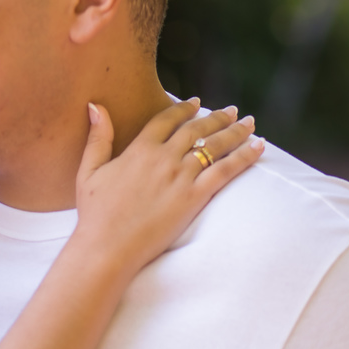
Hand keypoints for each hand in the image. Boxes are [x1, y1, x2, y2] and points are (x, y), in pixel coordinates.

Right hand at [73, 99, 262, 274]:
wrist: (109, 246)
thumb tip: (95, 106)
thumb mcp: (89, 171)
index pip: (167, 119)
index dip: (184, 108)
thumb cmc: (95, 214)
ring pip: (215, 145)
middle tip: (232, 110)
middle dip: (218, 117)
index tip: (197, 102)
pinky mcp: (195, 197)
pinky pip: (226, 171)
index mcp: (139, 149)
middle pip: (197, 129)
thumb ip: (98, 137)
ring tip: (249, 122)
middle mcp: (164, 157)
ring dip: (236, 131)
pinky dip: (245, 156)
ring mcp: (181, 177)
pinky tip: (259, 146)